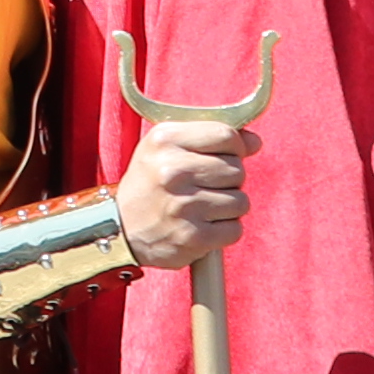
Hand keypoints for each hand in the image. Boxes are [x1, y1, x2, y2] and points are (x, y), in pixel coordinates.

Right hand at [114, 116, 249, 271]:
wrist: (118, 228)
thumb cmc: (150, 183)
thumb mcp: (167, 148)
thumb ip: (210, 138)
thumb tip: (255, 142)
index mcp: (165, 140)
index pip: (226, 135)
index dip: (234, 147)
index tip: (225, 156)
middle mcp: (172, 171)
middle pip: (237, 169)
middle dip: (229, 179)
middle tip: (206, 186)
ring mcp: (183, 206)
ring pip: (241, 201)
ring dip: (229, 207)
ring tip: (204, 207)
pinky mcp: (192, 238)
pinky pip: (235, 229)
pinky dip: (225, 230)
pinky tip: (204, 226)